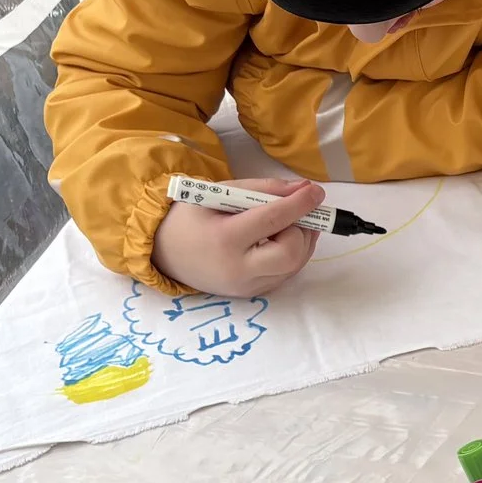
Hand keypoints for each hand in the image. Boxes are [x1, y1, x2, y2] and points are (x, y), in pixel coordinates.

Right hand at [149, 176, 321, 295]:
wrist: (165, 252)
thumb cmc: (191, 216)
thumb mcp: (219, 192)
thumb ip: (263, 189)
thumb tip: (304, 188)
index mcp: (224, 239)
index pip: (273, 220)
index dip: (300, 204)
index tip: (317, 192)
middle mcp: (237, 269)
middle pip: (290, 253)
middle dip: (301, 229)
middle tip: (295, 213)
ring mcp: (246, 286)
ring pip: (294, 266)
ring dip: (302, 241)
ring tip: (289, 222)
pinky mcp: (252, 294)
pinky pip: (286, 275)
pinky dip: (293, 254)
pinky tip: (280, 239)